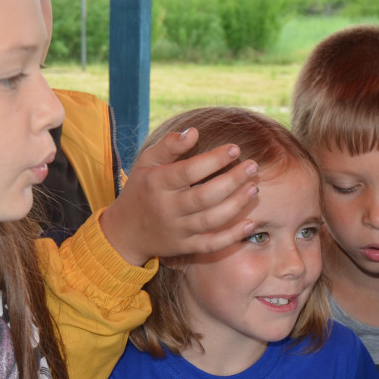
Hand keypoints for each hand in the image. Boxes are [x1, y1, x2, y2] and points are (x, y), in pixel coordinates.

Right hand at [97, 126, 259, 266]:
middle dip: (233, 181)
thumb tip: (194, 132)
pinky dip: (232, 236)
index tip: (234, 149)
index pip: (188, 171)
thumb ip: (168, 146)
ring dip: (237, 205)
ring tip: (253, 188)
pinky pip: (211, 245)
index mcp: (157, 183)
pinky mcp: (184, 247)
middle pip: (205, 196)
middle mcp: (167, 208)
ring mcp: (177, 230)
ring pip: (211, 220)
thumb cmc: (141, 189)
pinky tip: (250, 223)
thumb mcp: (146, 163)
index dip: (214, 160)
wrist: (125, 231)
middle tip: (253, 167)